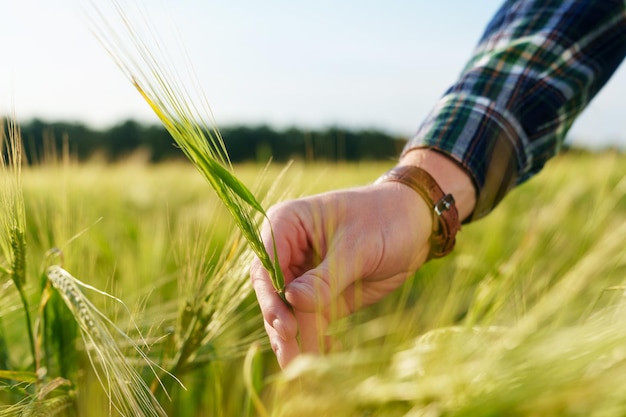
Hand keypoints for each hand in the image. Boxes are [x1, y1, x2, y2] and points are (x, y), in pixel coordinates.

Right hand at [250, 181, 432, 367]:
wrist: (415, 225)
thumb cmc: (384, 219)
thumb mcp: (357, 246)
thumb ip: (325, 277)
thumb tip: (292, 301)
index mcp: (287, 225)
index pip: (266, 264)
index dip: (271, 296)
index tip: (286, 325)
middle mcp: (288, 252)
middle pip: (272, 294)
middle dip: (281, 326)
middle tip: (292, 358)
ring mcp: (303, 277)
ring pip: (288, 313)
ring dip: (294, 340)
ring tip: (303, 368)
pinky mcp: (321, 297)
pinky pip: (309, 322)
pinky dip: (314, 340)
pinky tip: (328, 352)